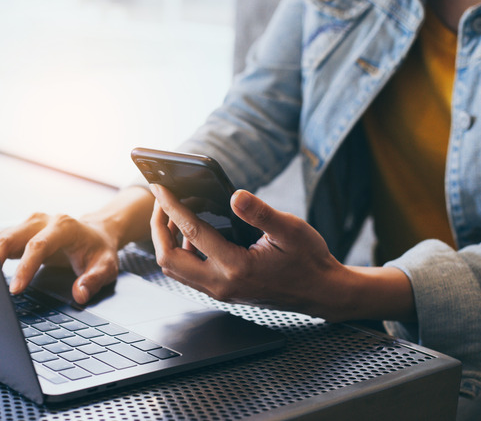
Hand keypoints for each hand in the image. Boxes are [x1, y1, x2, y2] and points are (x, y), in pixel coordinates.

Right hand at [0, 213, 119, 303]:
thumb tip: (80, 294)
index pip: (38, 245)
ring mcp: (28, 225)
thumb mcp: (106, 266)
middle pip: (11, 236)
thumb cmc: (98, 250)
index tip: (14, 290)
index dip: (25, 268)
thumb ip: (94, 280)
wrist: (96, 233)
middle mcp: (42, 221)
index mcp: (64, 227)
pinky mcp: (20, 233)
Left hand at [149, 184, 414, 321]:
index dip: (172, 207)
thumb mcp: (291, 230)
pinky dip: (181, 252)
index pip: (192, 233)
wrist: (322, 292)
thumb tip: (235, 195)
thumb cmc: (309, 259)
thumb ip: (261, 213)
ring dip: (167, 243)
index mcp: (236, 266)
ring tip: (173, 216)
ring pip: (175, 270)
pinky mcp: (222, 291)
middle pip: (169, 259)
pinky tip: (192, 233)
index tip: (159, 188)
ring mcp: (220, 291)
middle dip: (158, 230)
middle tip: (161, 204)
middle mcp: (222, 284)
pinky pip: (188, 274)